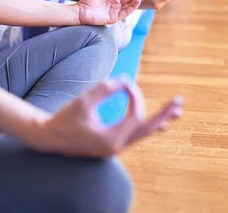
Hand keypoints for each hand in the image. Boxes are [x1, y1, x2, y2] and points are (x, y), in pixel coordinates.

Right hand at [32, 78, 182, 156]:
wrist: (49, 138)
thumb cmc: (64, 119)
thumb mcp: (83, 102)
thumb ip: (104, 89)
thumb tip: (125, 80)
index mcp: (111, 139)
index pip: (136, 116)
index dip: (136, 97)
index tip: (127, 85)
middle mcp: (116, 147)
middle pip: (147, 129)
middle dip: (163, 114)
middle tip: (179, 102)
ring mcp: (114, 148)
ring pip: (142, 134)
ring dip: (158, 120)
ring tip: (175, 112)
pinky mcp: (110, 144)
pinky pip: (134, 135)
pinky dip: (146, 127)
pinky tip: (159, 124)